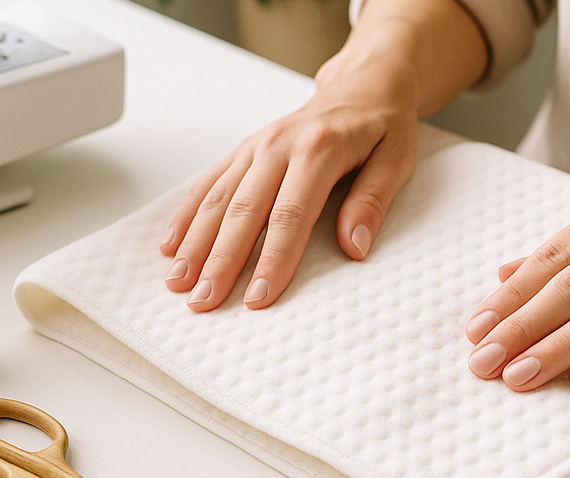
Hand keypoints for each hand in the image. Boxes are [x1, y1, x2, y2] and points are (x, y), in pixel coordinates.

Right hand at [160, 56, 419, 310]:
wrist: (362, 84)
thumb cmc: (382, 124)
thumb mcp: (396, 160)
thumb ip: (372, 202)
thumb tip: (354, 246)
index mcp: (319, 149)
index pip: (291, 215)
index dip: (273, 260)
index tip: (259, 297)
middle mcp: (279, 145)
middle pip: (244, 211)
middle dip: (220, 261)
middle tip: (204, 301)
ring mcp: (257, 146)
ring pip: (218, 199)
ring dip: (195, 243)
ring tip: (178, 282)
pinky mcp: (244, 150)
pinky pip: (210, 183)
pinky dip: (188, 215)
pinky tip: (172, 244)